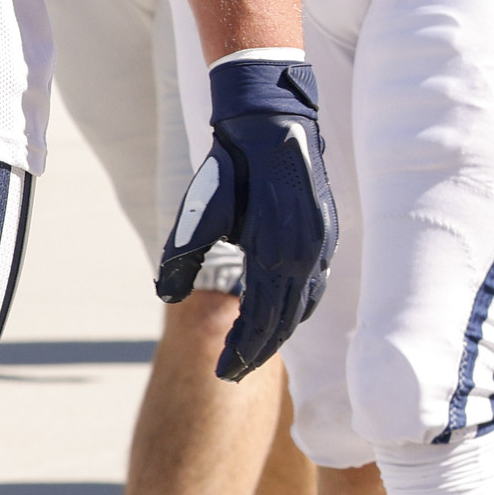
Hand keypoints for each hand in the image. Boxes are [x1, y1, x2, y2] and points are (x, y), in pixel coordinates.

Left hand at [162, 54, 335, 380]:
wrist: (273, 123)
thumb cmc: (233, 168)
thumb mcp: (199, 214)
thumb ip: (183, 258)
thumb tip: (167, 295)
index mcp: (274, 256)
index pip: (260, 323)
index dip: (241, 352)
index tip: (223, 372)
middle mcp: (304, 256)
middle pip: (284, 323)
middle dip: (258, 350)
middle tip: (234, 370)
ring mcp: (320, 244)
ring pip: (304, 305)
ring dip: (280, 330)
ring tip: (255, 345)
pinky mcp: (326, 231)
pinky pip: (316, 283)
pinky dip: (299, 305)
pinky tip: (283, 307)